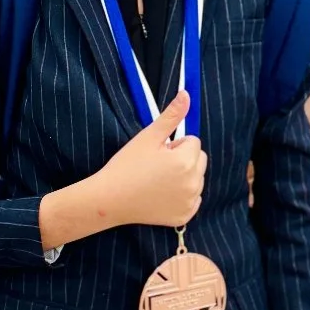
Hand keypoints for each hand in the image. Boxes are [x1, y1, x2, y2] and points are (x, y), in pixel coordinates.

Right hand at [95, 91, 207, 229]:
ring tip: (157, 180)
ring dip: (184, 176)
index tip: (157, 153)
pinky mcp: (184, 216)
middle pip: (199, 159)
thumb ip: (171, 115)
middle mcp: (193, 183)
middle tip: (157, 166)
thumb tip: (187, 94)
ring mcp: (190, 202)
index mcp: (186, 161)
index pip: (193, 141)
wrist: (110, 199)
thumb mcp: (149, 136)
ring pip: (197, 178)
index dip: (174, 144)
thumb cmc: (127, 166)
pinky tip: (162, 195)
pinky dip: (182, 195)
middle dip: (183, 158)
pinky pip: (193, 198)